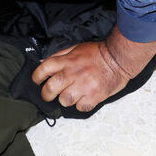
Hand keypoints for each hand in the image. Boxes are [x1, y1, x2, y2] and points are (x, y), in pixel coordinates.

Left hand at [32, 26, 155, 112]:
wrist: (119, 59)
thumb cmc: (99, 53)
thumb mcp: (76, 48)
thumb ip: (59, 56)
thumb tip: (42, 63)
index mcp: (67, 61)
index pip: (43, 69)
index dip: (36, 77)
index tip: (37, 81)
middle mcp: (73, 73)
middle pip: (50, 89)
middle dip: (46, 94)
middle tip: (49, 95)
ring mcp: (83, 86)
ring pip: (64, 100)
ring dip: (66, 99)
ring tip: (72, 94)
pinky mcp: (94, 96)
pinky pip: (80, 107)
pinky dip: (81, 105)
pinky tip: (85, 98)